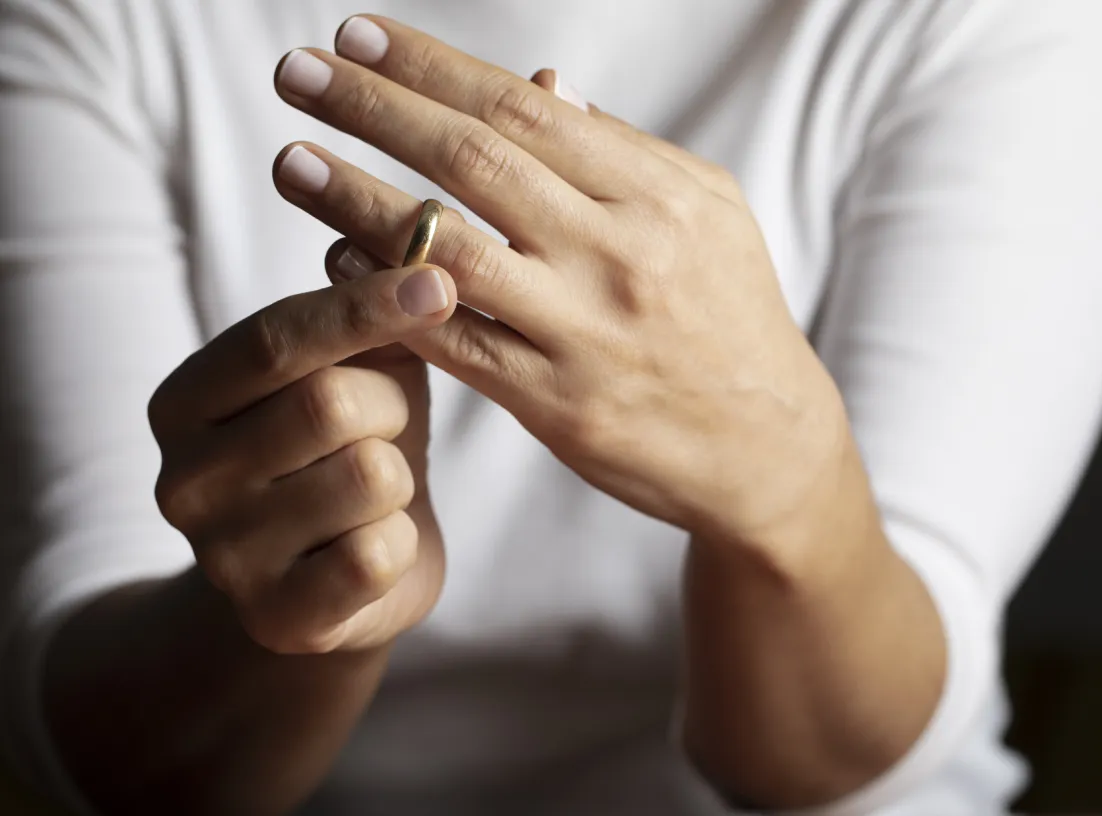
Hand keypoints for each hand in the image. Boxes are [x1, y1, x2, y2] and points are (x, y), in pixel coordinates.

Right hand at [149, 262, 457, 652]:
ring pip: (367, 476)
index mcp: (185, 401)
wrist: (339, 582)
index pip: (275, 339)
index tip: (439, 281)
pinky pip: (379, 554)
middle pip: (329, 403)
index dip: (363, 307)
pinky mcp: (279, 619)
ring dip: (400, 476)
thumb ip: (365, 311)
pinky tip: (376, 545)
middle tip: (388, 423)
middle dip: (390, 406)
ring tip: (378, 490)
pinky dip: (401, 542)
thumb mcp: (354, 371)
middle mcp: (183, 479)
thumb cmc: (350, 450)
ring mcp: (223, 557)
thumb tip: (404, 230)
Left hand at [271, 17, 850, 551]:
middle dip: (376, 109)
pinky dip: (387, 299)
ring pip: (448, 254)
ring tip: (291, 160)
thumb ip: (624, 152)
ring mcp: (584, 333)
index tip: (357, 35)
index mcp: (657, 197)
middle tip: (296, 72)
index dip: (432, 67)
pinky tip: (335, 262)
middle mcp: (619, 256)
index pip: (524, 111)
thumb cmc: (734, 316)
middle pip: (476, 164)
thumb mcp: (709, 214)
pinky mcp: (557, 405)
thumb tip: (542, 88)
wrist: (767, 447)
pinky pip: (452, 343)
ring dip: (356, 201)